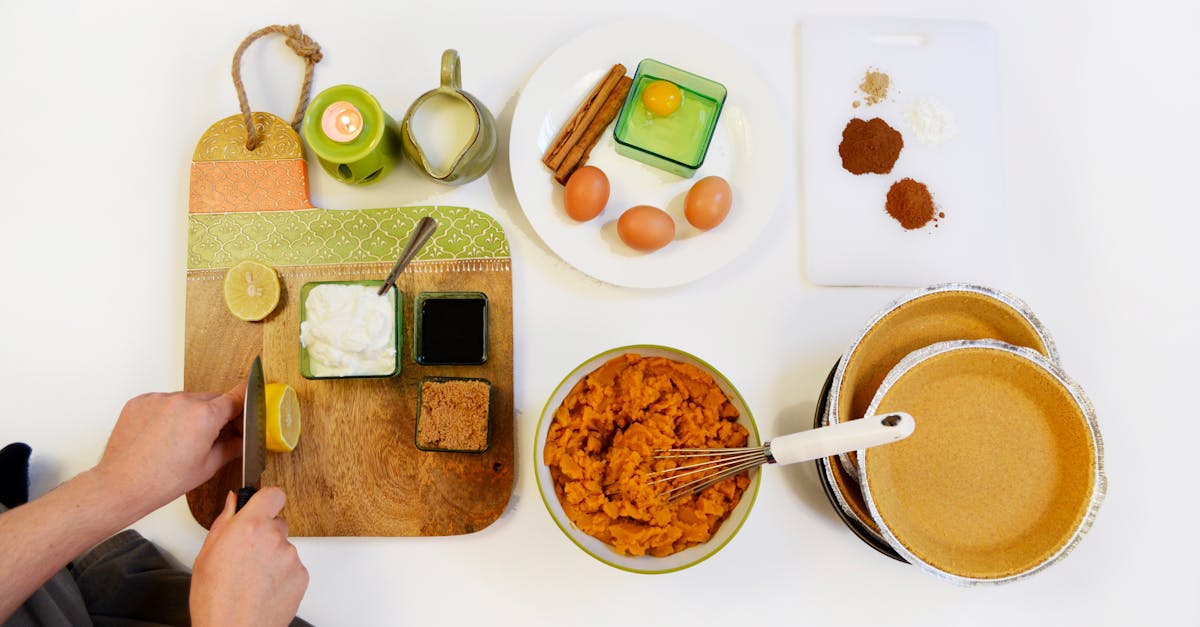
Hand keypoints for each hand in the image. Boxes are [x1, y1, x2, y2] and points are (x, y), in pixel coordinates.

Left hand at [95, 383, 243, 516]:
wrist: (122, 485)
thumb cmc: (161, 481)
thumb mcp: (208, 467)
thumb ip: (232, 447)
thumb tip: (243, 441)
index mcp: (205, 416)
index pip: (237, 396)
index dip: (246, 402)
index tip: (250, 398)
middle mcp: (183, 401)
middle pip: (211, 399)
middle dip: (215, 414)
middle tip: (209, 437)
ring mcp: (159, 399)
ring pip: (186, 400)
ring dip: (189, 413)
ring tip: (179, 440)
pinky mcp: (141, 401)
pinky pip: (163, 402)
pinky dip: (167, 414)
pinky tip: (162, 435)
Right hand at [191, 488, 308, 626]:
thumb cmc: (215, 600)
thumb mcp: (206, 555)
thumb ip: (225, 521)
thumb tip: (232, 502)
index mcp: (250, 527)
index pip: (273, 494)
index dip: (266, 499)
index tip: (260, 506)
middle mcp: (274, 538)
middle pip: (277, 523)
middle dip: (264, 534)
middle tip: (246, 555)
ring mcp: (291, 557)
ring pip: (284, 547)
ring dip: (272, 556)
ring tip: (252, 578)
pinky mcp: (302, 575)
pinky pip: (292, 566)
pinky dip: (281, 574)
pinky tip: (263, 588)